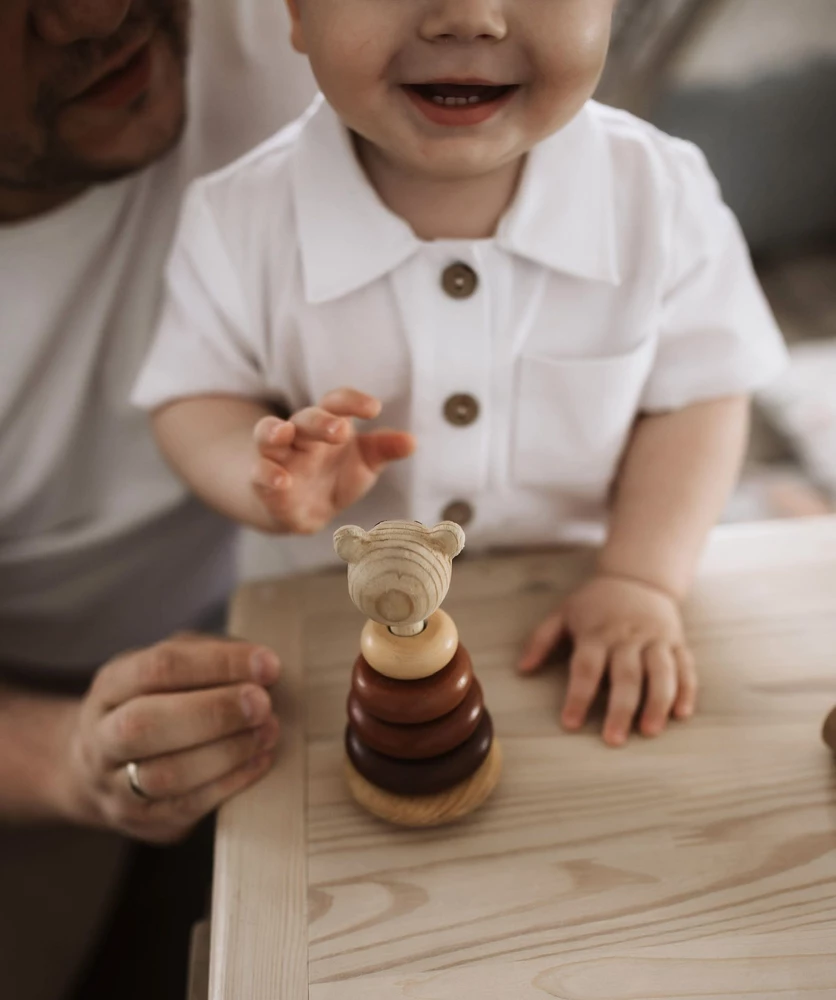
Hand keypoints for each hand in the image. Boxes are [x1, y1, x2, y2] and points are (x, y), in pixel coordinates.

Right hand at [61, 634, 280, 842]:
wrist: (102, 767)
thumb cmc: (156, 703)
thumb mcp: (174, 667)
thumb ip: (212, 657)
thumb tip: (262, 665)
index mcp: (111, 685)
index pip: (159, 668)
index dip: (217, 664)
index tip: (267, 665)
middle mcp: (102, 736)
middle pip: (146, 725)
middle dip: (214, 712)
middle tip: (262, 704)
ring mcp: (114, 785)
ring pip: (166, 774)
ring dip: (227, 752)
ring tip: (267, 732)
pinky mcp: (139, 820)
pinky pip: (185, 806)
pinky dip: (230, 782)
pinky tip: (259, 761)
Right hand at [252, 388, 414, 533]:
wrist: (298, 509)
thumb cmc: (334, 477)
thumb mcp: (364, 464)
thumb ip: (383, 451)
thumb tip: (411, 442)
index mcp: (328, 424)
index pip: (336, 403)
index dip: (352, 401)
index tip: (374, 409)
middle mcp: (301, 435)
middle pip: (305, 417)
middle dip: (320, 421)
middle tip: (340, 431)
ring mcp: (279, 457)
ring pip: (268, 435)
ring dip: (273, 431)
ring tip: (282, 433)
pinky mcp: (264, 483)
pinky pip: (259, 473)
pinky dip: (267, 475)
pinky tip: (281, 481)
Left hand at [518, 575, 697, 745]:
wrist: (637, 577)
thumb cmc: (595, 603)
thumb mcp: (563, 613)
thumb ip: (541, 640)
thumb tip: (522, 669)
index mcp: (597, 632)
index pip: (586, 667)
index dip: (578, 696)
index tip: (571, 723)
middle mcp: (627, 637)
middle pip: (626, 675)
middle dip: (620, 709)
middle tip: (613, 740)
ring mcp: (655, 638)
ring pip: (661, 673)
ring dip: (657, 703)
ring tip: (649, 731)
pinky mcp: (677, 641)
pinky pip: (686, 666)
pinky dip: (687, 690)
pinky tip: (682, 714)